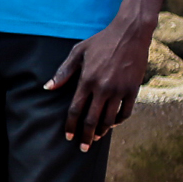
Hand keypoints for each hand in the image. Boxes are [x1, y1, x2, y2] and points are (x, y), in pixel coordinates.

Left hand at [46, 12, 152, 145]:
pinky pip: (126, 112)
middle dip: (85, 136)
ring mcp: (120, 90)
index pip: (76, 110)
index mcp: (87, 80)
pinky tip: (113, 124)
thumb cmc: (100, 42)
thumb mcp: (78, 52)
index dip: (71, 126)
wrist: (130, 34)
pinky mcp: (134, 89)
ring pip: (110, 119)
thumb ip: (63, 72)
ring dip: (102, 131)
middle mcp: (103, 88)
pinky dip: (119, 121)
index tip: (68, 137)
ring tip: (96, 138)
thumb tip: (48, 88)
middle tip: (82, 147)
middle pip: (92, 119)